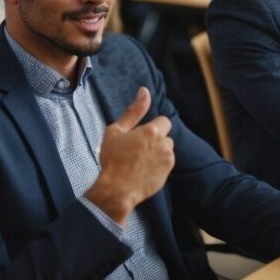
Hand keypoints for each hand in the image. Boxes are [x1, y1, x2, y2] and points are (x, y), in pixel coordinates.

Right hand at [84, 87, 174, 224]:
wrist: (116, 189)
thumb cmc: (113, 159)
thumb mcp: (116, 131)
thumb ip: (134, 111)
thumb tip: (144, 91)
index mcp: (152, 131)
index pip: (164, 121)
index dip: (153, 127)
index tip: (141, 135)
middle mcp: (164, 144)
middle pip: (165, 136)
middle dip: (155, 140)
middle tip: (137, 149)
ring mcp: (167, 160)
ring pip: (166, 150)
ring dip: (157, 152)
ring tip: (139, 161)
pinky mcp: (167, 174)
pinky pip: (165, 164)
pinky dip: (158, 165)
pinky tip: (143, 170)